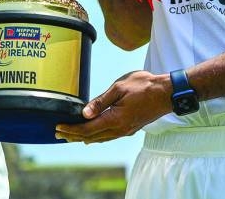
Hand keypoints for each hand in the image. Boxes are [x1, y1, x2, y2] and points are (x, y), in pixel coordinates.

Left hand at [54, 71, 169, 143]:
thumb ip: (101, 101)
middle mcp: (120, 129)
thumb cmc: (144, 86)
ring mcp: (126, 130)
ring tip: (70, 136)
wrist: (167, 93)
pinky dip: (96, 136)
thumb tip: (84, 114)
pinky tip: (91, 135)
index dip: (71, 129)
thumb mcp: (119, 88)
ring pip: (100, 138)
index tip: (58, 127)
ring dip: (83, 137)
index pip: (88, 129)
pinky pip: (108, 136)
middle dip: (73, 135)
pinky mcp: (130, 128)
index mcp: (115, 119)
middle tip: (57, 133)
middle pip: (91, 137)